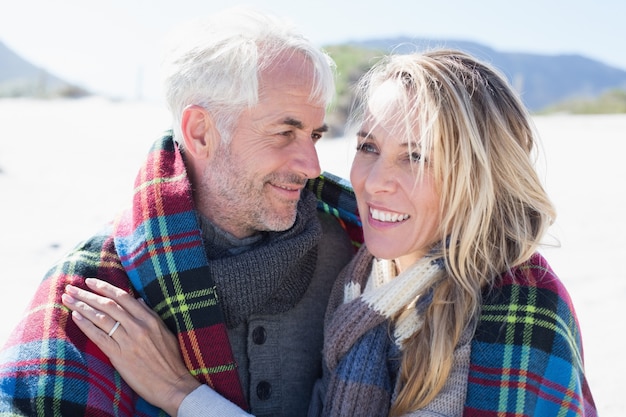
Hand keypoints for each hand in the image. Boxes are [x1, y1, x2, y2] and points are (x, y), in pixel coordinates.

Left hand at [62, 278, 200, 415]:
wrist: (171, 384)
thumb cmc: (170, 359)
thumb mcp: (165, 331)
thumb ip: (150, 314)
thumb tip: (138, 300)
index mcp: (150, 319)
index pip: (123, 297)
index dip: (104, 287)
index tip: (89, 282)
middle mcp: (138, 327)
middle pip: (108, 305)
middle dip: (87, 294)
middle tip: (70, 287)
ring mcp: (128, 341)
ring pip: (101, 318)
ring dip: (82, 307)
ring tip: (67, 299)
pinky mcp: (120, 356)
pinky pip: (99, 337)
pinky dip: (86, 325)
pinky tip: (75, 317)